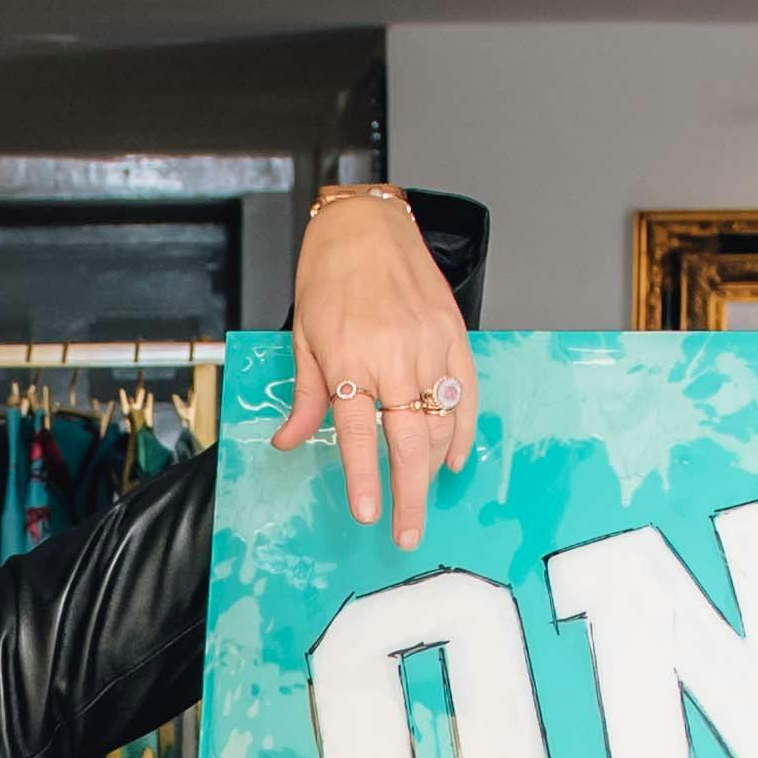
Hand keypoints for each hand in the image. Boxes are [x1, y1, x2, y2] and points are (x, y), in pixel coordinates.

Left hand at [271, 185, 478, 547]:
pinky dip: (464, 431)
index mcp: (350, 359)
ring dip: (432, 467)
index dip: (365, 480)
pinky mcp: (455, 335)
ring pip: (441, 423)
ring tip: (418, 493)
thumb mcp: (304, 337)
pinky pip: (467, 394)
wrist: (366, 224)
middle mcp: (393, 356)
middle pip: (410, 442)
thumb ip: (307, 397)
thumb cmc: (328, 276)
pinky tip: (454, 458)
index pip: (361, 436)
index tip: (368, 515)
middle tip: (408, 533)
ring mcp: (430, 346)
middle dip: (409, 495)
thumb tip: (291, 442)